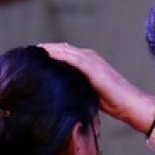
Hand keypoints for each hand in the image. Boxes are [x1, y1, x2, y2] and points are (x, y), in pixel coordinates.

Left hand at [39, 42, 154, 132]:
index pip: (63, 53)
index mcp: (87, 61)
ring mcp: (92, 61)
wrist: (129, 104)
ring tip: (32, 52)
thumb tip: (56, 92)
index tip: (31, 57)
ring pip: (65, 51)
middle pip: (61, 49)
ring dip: (48, 50)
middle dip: (44, 50)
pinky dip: (59, 56)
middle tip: (26, 52)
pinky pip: (73, 58)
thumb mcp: (87, 91)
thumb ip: (74, 86)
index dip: (47, 54)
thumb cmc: (111, 102)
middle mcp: (89, 57)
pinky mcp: (94, 68)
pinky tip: (47, 56)